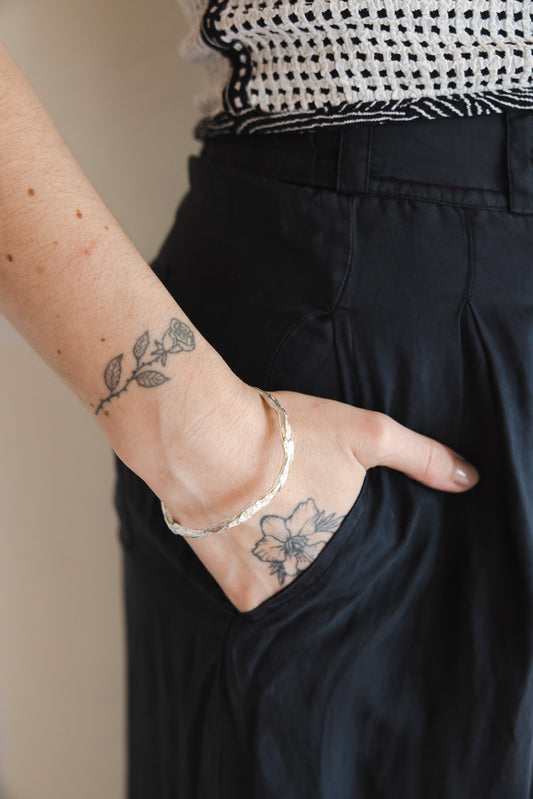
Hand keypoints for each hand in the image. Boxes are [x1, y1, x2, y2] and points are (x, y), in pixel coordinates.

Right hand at [159, 387, 479, 613]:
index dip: (360, 544)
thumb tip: (469, 479)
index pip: (373, 563)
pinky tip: (255, 546)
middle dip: (326, 557)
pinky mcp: (242, 594)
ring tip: (280, 532)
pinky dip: (262, 577)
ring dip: (294, 571)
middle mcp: (320, 575)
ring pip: (300, 590)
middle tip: (308, 525)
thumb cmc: (287, 434)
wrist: (204, 442)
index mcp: (352, 544)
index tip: (346, 526)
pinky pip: (262, 597)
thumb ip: (420, 455)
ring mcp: (280, 589)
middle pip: (334, 577)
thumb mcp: (365, 433)